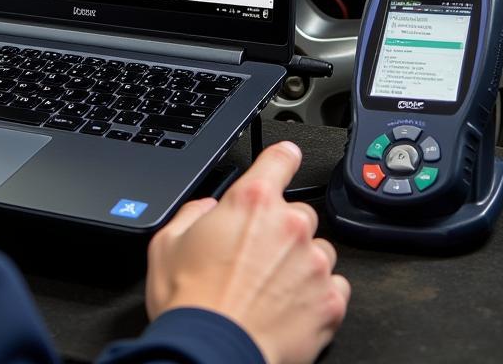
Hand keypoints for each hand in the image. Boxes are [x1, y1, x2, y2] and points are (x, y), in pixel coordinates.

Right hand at [145, 140, 348, 363]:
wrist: (212, 352)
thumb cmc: (191, 302)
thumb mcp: (168, 243)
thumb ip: (193, 213)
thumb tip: (207, 210)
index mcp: (252, 201)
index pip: (280, 159)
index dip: (283, 157)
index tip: (287, 159)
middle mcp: (289, 225)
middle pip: (299, 213)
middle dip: (282, 230)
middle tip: (257, 256)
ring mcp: (314, 263)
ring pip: (319, 250)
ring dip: (301, 262)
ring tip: (272, 287)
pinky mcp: (330, 301)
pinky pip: (335, 286)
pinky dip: (318, 294)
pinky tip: (292, 306)